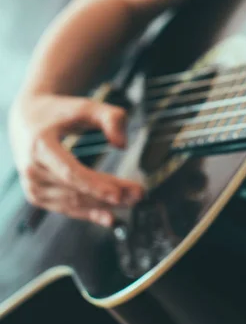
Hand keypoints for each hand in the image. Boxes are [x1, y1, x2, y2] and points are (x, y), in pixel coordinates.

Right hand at [9, 94, 143, 226]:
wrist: (28, 120)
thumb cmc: (59, 112)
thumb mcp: (86, 106)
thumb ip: (110, 118)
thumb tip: (122, 144)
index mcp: (40, 146)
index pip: (71, 173)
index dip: (95, 185)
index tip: (119, 194)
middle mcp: (33, 169)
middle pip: (77, 190)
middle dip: (110, 195)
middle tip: (139, 194)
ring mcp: (34, 186)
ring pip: (74, 202)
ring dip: (105, 205)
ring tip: (133, 201)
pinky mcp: (38, 196)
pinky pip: (67, 208)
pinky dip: (90, 213)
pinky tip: (110, 217)